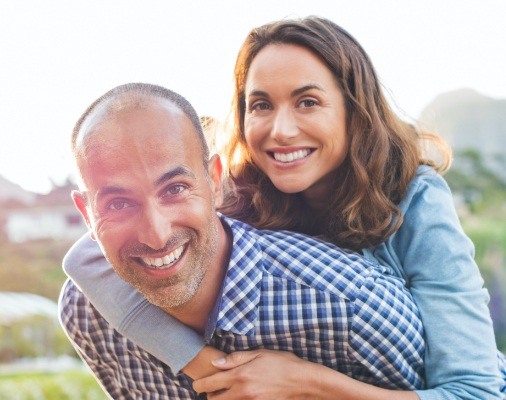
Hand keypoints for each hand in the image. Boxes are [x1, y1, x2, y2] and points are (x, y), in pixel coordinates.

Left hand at [192, 349, 311, 399]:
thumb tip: (215, 363)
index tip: (198, 383)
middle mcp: (243, 393)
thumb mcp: (259, 354)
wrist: (304, 382)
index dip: (199, 385)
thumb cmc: (283, 364)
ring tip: (225, 394)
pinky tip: (240, 397)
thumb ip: (236, 359)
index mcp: (240, 376)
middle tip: (212, 390)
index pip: (210, 384)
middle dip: (210, 396)